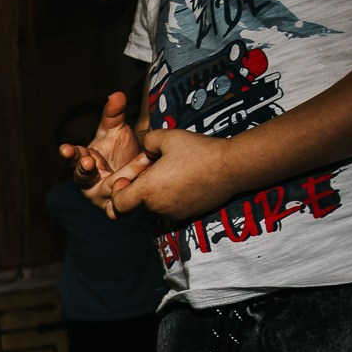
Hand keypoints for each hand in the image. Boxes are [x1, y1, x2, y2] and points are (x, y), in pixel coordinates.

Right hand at [58, 90, 151, 216]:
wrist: (141, 171)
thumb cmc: (121, 150)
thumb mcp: (116, 130)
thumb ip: (113, 114)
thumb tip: (116, 94)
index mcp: (82, 160)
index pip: (72, 157)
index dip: (68, 154)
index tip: (66, 149)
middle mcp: (87, 180)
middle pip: (81, 176)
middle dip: (84, 169)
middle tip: (88, 161)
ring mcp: (99, 196)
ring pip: (104, 190)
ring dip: (119, 176)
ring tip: (139, 162)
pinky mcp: (115, 209)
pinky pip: (117, 208)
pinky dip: (124, 200)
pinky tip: (134, 188)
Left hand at [113, 128, 240, 219]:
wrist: (233, 167)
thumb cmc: (199, 151)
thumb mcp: (169, 136)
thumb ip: (148, 140)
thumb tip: (143, 147)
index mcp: (147, 191)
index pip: (118, 205)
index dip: (118, 192)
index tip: (129, 177)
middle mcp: (157, 207)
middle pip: (136, 203)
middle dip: (139, 188)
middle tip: (155, 169)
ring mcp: (172, 213)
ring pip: (153, 205)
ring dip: (156, 192)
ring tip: (172, 172)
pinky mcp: (187, 215)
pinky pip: (170, 208)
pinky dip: (171, 196)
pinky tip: (184, 179)